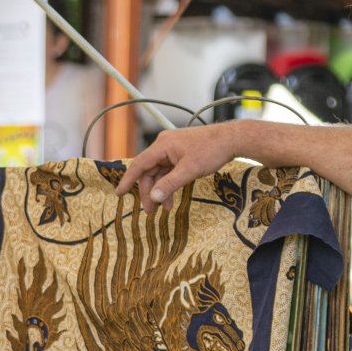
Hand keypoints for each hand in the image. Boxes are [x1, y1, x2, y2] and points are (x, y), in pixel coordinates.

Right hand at [116, 124, 242, 212]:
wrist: (232, 139)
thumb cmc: (211, 150)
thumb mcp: (189, 170)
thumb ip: (170, 184)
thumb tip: (154, 198)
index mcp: (162, 145)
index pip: (139, 164)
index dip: (128, 180)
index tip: (120, 194)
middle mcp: (164, 146)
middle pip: (149, 171)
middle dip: (149, 192)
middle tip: (150, 210)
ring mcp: (173, 150)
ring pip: (159, 173)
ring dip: (161, 190)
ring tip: (165, 208)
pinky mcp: (181, 154)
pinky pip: (169, 171)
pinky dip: (169, 184)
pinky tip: (172, 198)